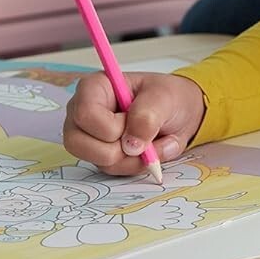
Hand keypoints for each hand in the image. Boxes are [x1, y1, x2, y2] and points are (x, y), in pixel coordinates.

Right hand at [63, 71, 205, 176]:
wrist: (180, 114)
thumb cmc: (168, 97)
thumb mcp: (164, 98)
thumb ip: (147, 116)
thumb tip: (130, 146)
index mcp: (94, 88)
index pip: (85, 114)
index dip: (110, 126)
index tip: (131, 120)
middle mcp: (82, 114)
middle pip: (79, 143)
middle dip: (119, 146)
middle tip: (141, 132)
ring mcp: (87, 137)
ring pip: (98, 161)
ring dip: (132, 158)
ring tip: (150, 140)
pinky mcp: (97, 156)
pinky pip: (112, 170)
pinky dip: (136, 164)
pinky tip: (147, 149)